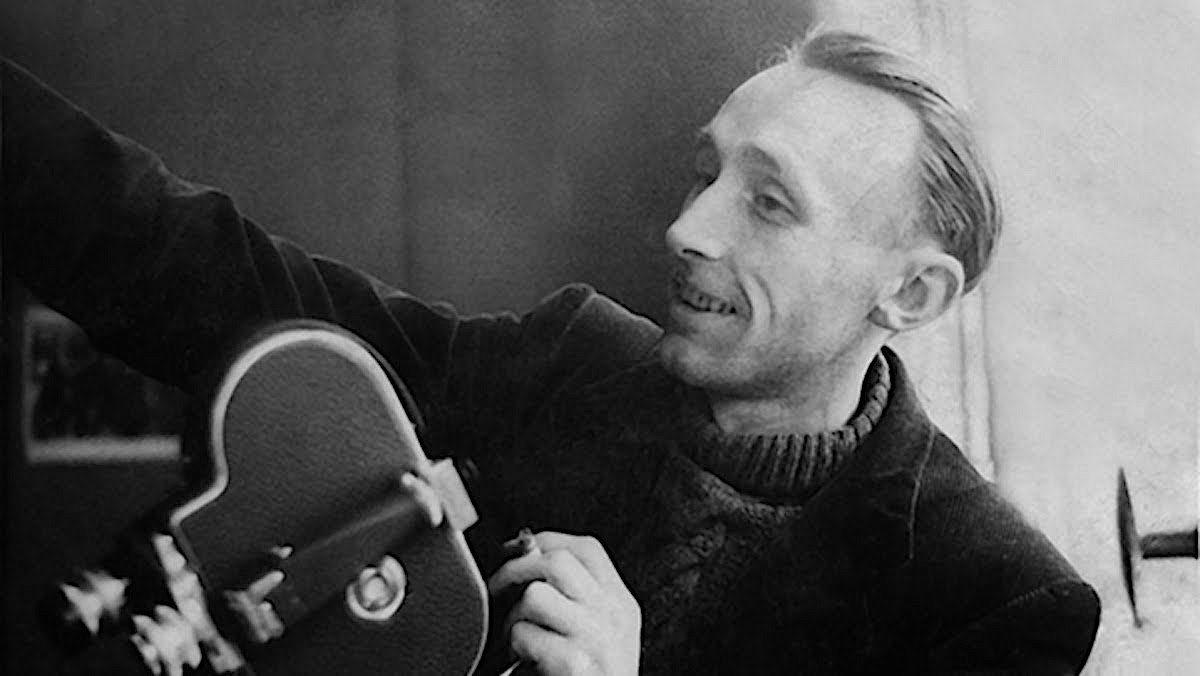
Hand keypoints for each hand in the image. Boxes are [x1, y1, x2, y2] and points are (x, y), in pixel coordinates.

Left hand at [488, 531, 640, 674]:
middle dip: (516, 570)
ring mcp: (597, 640)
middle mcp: (614, 617)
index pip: (587, 549)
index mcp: (622, 604)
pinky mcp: (575, 666)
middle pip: (558, 562)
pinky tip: (524, 662)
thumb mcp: (597, 633)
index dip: (546, 542)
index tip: (518, 551)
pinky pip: (525, 635)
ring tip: (516, 638)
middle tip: (499, 590)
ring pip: (536, 595)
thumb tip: (525, 548)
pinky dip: (514, 647)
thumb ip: (574, 596)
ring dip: (513, 616)